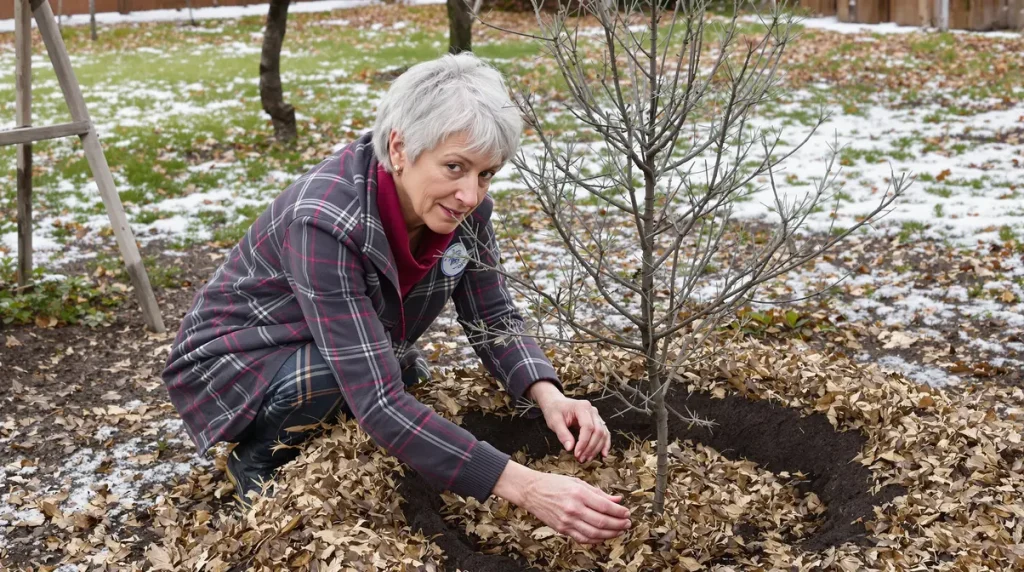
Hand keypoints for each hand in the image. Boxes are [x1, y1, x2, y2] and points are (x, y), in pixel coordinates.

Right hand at [493, 462, 630, 543]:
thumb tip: (617, 500)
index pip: (605, 506)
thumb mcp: (578, 482)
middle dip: (618, 524)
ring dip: (610, 534)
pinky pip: (583, 539)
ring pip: (594, 533)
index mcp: (578, 493)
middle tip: (627, 523)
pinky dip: (596, 540)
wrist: (531, 491)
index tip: (627, 512)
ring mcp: (567, 521)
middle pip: (602, 522)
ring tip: (619, 531)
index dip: (619, 512)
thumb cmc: (554, 483)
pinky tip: (603, 537)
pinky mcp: (562, 529)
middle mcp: (573, 508)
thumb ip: (598, 493)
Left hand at [529, 382, 610, 462]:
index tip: (576, 454)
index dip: (584, 442)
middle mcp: (592, 411)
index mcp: (582, 407)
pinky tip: (603, 454)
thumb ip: (562, 434)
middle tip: (581, 459)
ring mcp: (596, 416)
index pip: (588, 427)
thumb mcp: (554, 421)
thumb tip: (570, 448)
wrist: (556, 403)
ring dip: (596, 448)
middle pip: (598, 431)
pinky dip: (605, 444)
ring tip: (587, 459)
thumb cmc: (554, 411)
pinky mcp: (597, 422)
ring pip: (603, 434)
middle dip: (590, 447)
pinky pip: (604, 433)